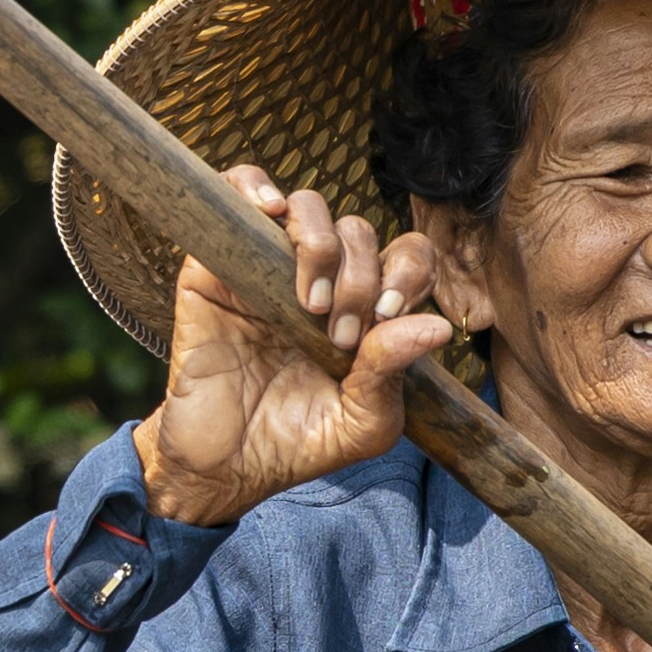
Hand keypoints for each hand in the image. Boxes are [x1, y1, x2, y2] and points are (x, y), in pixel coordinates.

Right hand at [138, 167, 460, 528]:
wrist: (222, 467)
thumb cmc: (295, 444)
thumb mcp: (361, 426)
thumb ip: (394, 374)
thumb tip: (436, 326)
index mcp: (363, 309)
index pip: (404, 256)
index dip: (405, 274)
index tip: (383, 319)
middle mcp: (320, 278)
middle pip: (358, 230)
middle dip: (361, 280)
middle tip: (338, 336)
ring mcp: (267, 265)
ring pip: (308, 206)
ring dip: (320, 246)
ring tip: (308, 302)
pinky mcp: (216, 263)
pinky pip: (237, 191)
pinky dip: (254, 185)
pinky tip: (268, 212)